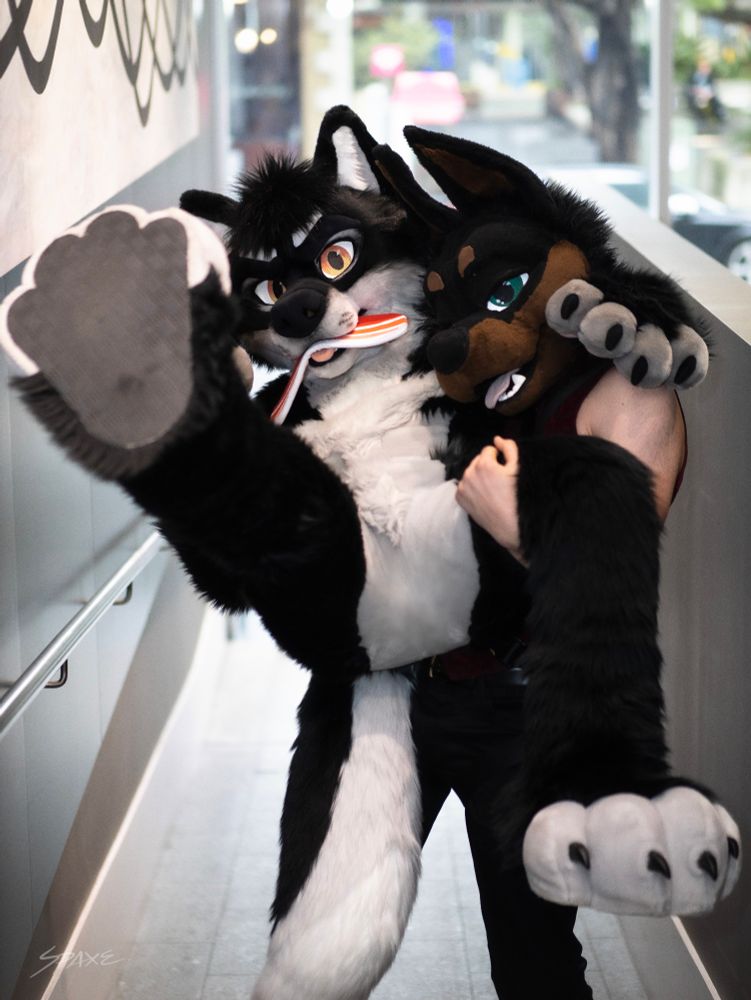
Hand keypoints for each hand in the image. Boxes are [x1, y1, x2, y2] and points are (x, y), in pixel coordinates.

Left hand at [456, 436, 523, 560]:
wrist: (509, 524)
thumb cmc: (516, 496)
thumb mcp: (518, 469)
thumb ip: (509, 448)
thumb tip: (497, 439)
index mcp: (483, 464)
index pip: (488, 450)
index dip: (498, 458)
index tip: (504, 470)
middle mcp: (469, 473)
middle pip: (478, 461)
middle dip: (487, 466)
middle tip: (498, 481)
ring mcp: (463, 486)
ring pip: (470, 473)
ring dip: (478, 476)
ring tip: (491, 489)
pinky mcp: (460, 498)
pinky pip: (464, 486)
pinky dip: (471, 488)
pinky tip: (482, 496)